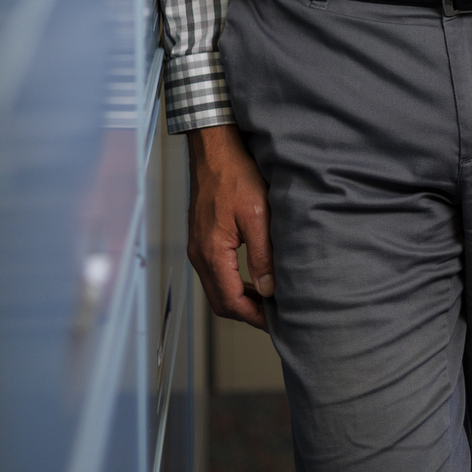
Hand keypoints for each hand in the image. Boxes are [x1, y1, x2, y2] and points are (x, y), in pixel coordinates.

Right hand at [186, 123, 274, 328]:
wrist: (214, 149)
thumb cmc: (235, 175)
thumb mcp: (258, 215)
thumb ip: (262, 255)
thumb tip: (268, 290)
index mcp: (212, 254)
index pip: (230, 302)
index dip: (253, 317)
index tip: (274, 321)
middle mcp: (200, 255)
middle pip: (220, 301)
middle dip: (246, 313)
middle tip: (272, 315)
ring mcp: (198, 246)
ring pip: (216, 288)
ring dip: (239, 298)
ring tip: (265, 299)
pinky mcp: (201, 237)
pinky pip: (214, 271)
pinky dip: (232, 282)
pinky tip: (250, 275)